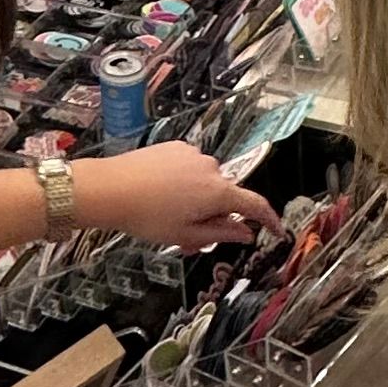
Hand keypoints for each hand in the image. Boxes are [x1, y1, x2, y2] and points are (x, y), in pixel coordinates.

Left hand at [92, 141, 282, 252]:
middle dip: (213, 217)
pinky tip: (160, 196)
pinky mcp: (175, 147)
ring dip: (196, 201)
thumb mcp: (187, 235)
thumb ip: (221, 234)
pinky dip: (183, 184)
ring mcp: (192, 154)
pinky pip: (189, 169)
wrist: (110, 188)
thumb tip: (245, 233)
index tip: (277, 231)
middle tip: (190, 240)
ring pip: (205, 183)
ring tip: (168, 218)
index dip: (269, 219)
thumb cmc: (146, 215)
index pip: (254, 205)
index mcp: (218, 192)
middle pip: (224, 196)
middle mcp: (210, 167)